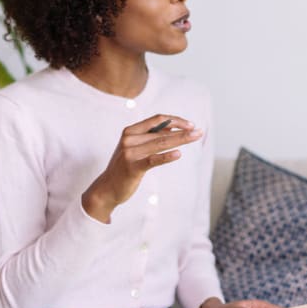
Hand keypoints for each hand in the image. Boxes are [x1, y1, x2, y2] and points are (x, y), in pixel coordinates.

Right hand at [82, 115, 202, 221]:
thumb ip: (150, 138)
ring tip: (194, 138)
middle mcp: (129, 139)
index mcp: (130, 131)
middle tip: (199, 132)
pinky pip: (153, 160)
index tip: (190, 125)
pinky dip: (166, 157)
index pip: (157, 119)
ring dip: (180, 140)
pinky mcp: (132, 167)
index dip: (175, 120)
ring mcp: (130, 153)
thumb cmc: (125, 167)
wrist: (107, 188)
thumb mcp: (135, 148)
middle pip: (162, 132)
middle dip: (183, 131)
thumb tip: (174, 128)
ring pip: (160, 144)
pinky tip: (178, 154)